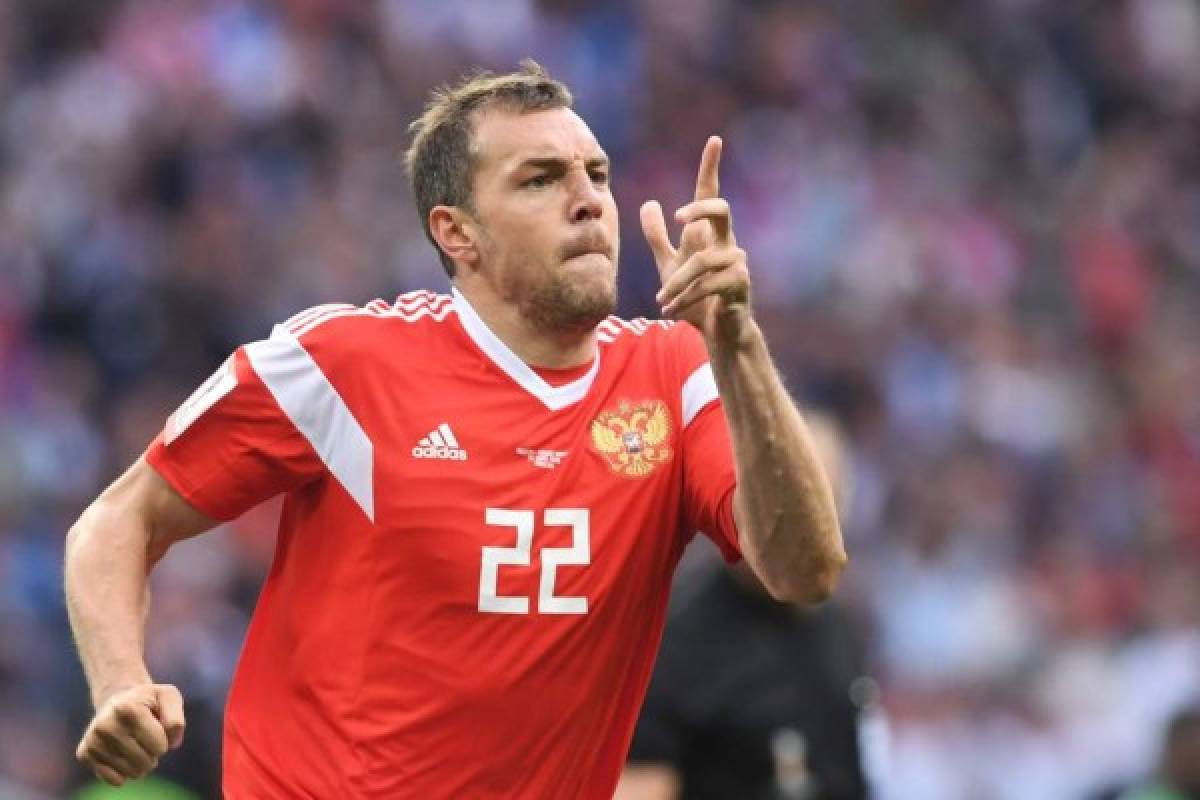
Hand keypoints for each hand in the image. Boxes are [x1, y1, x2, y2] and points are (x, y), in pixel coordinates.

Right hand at [76, 683, 185, 785]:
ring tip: (135, 745)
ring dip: (140, 764)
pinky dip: (124, 772)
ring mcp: (92, 741)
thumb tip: (172, 744)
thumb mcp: (169, 697)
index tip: (157, 728)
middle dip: (153, 754)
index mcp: (127, 708)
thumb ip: (176, 720)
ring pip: (131, 773)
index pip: (160, 746)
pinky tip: (122, 754)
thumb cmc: (148, 701)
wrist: (116, 701)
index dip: (164, 741)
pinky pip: (115, 780)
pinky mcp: (84, 754)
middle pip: (145, 763)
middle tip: (146, 738)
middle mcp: (105, 725)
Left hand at [640, 136, 750, 342]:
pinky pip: (708, 285)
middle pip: (721, 210)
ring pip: (702, 261)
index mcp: (710, 234)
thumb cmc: (696, 295)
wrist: (716, 331)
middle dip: (700, 209)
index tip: (714, 140)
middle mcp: (727, 242)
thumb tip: (648, 203)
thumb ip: (658, 236)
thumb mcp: (669, 264)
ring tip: (661, 300)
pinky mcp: (739, 284)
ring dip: (678, 282)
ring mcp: (737, 262)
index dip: (711, 168)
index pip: (710, 194)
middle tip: (679, 218)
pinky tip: (672, 309)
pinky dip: (685, 298)